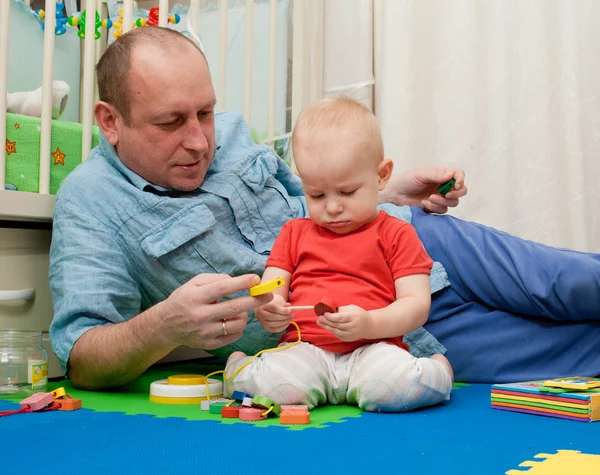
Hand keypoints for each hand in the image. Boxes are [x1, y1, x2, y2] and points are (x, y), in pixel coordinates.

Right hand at [158, 273, 272, 349]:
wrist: (166, 326)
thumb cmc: (184, 300)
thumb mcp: (193, 283)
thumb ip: (214, 279)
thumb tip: (235, 280)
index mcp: (196, 297)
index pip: (223, 288)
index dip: (242, 283)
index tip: (256, 279)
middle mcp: (201, 315)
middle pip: (235, 307)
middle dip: (255, 300)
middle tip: (268, 295)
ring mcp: (205, 332)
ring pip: (237, 323)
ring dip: (245, 314)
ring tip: (241, 309)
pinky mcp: (209, 344)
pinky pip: (234, 336)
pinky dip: (239, 327)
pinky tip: (233, 321)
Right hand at [255, 294, 292, 332]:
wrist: (263, 308)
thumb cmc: (271, 302)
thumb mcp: (277, 299)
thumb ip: (282, 303)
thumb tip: (289, 306)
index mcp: (263, 304)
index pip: (273, 308)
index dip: (282, 310)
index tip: (289, 310)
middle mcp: (261, 314)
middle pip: (274, 317)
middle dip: (285, 316)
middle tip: (292, 315)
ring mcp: (263, 322)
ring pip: (275, 324)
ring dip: (285, 322)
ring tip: (290, 318)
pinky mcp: (266, 328)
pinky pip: (275, 329)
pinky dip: (283, 327)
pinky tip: (287, 323)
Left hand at [316, 304, 372, 341]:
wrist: (368, 326)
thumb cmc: (359, 314)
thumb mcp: (352, 308)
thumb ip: (341, 310)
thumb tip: (329, 310)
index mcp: (354, 317)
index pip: (341, 318)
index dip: (331, 317)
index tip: (325, 314)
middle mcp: (353, 327)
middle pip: (337, 325)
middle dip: (326, 321)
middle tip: (319, 318)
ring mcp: (351, 334)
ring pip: (336, 331)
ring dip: (326, 326)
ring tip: (320, 322)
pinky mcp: (348, 339)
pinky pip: (337, 335)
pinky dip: (331, 330)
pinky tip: (327, 326)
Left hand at [381, 166, 467, 213]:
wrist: (396, 195)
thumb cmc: (407, 181)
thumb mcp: (421, 174)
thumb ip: (436, 175)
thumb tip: (451, 175)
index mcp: (442, 174)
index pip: (458, 175)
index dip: (460, 180)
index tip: (455, 185)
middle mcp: (443, 185)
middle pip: (461, 190)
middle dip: (456, 193)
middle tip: (446, 194)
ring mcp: (440, 197)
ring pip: (453, 202)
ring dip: (443, 201)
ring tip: (429, 198)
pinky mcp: (435, 207)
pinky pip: (443, 210)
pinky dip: (434, 207)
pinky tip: (424, 203)